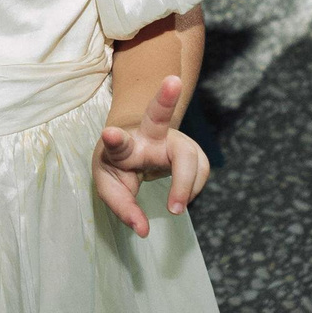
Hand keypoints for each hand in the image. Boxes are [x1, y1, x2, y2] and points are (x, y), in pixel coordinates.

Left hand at [92, 76, 210, 237]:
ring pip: (190, 153)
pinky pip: (202, 170)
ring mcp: (174, 139)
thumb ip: (122, 207)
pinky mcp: (192, 150)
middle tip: (172, 82)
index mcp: (123, 144)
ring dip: (187, 183)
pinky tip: (181, 197)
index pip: (118, 141)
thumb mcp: (110, 187)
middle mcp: (149, 134)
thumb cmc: (118, 167)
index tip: (109, 134)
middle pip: (159, 113)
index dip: (114, 139)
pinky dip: (193, 190)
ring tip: (175, 207)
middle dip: (166, 98)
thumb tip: (144, 230)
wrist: (138, 148)